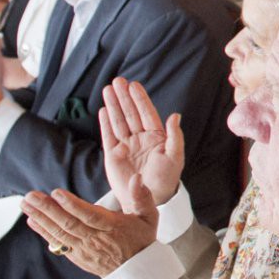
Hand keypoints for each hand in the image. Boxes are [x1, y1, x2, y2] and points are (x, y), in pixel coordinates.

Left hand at [22, 186, 157, 277]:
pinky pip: (58, 243)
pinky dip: (44, 232)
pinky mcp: (77, 256)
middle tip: (31, 196)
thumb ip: (142, 196)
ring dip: (41, 218)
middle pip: (69, 223)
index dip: (72, 205)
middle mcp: (96, 239)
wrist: (136, 273)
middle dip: (48, 209)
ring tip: (25, 204)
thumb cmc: (141, 240)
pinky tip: (32, 221)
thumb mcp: (149, 217)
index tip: (56, 193)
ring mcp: (84, 249)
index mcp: (113, 227)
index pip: (89, 216)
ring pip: (60, 233)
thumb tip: (136, 178)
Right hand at [99, 77, 184, 209]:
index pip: (146, 113)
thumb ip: (175, 136)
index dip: (140, 99)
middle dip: (124, 97)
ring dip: (113, 105)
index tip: (134, 85)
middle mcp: (140, 138)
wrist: (148, 198)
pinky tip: (103, 110)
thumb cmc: (166, 178)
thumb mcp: (175, 157)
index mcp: (156, 136)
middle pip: (130, 113)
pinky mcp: (113, 154)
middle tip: (118, 80)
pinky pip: (108, 135)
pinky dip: (105, 122)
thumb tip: (175, 116)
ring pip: (118, 121)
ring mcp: (126, 145)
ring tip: (107, 89)